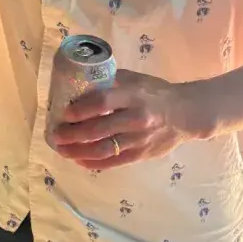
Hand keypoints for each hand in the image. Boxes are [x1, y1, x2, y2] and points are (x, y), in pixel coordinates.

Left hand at [49, 69, 199, 169]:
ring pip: (103, 149)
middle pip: (99, 129)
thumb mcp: (135, 79)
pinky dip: (94, 163)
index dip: (81, 109)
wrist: (186, 113)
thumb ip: (112, 81)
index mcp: (133, 95)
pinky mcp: (141, 155)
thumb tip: (82, 81)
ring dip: (79, 151)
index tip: (64, 112)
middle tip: (56, 134)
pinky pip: (113, 162)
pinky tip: (80, 160)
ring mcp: (138, 139)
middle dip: (73, 134)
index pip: (103, 103)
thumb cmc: (156, 92)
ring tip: (62, 149)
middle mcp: (135, 118)